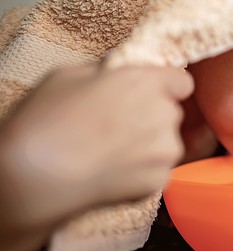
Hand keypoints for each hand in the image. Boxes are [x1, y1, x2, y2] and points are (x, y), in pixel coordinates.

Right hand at [0, 64, 193, 230]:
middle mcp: (164, 114)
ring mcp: (165, 151)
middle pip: (171, 113)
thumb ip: (106, 70)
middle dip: (151, 117)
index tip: (148, 95)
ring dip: (148, 147)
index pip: (181, 82)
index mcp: (146, 82)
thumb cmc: (45, 122)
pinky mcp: (159, 180)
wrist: (34, 178)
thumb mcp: (69, 76)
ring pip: (166, 144)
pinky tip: (111, 172)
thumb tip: (117, 69)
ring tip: (109, 153)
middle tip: (116, 127)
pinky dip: (140, 173)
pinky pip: (157, 171)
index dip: (164, 87)